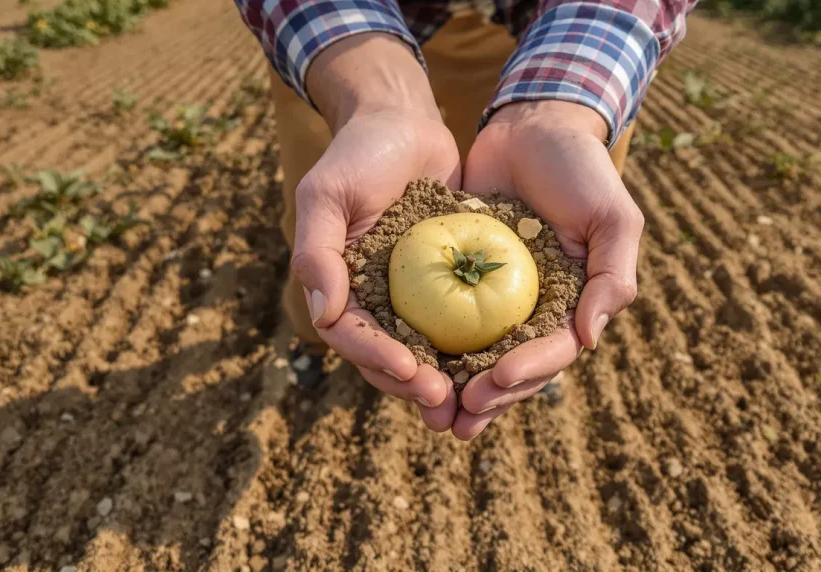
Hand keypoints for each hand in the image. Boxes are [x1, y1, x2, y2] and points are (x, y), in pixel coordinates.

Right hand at [294, 34, 460, 429]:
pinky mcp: (449, 281)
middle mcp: (373, 298)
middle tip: (445, 404)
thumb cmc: (358, 153)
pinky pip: (461, 321)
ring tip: (471, 405)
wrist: (404, 122)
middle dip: (414, 385)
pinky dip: (476, 346)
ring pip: (426, 350)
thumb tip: (323, 314)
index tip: (410, 371)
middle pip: (388, 356)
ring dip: (446, 381)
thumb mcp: (327, 194)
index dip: (377, 358)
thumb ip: (318, 252)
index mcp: (339, 287)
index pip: (352, 336)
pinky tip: (502, 364)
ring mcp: (412, 294)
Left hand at [454, 101, 644, 439]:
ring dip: (457, 388)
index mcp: (573, 305)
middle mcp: (534, 309)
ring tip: (433, 414)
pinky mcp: (460, 277)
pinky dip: (430, 345)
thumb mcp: (612, 217)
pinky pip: (444, 319)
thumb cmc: (582, 169)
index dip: (527, 373)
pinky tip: (408, 365)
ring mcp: (495, 296)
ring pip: (477, 355)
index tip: (496, 381)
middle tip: (457, 418)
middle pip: (512, 369)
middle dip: (487, 398)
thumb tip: (589, 340)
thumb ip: (612, 277)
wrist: (532, 125)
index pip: (552, 352)